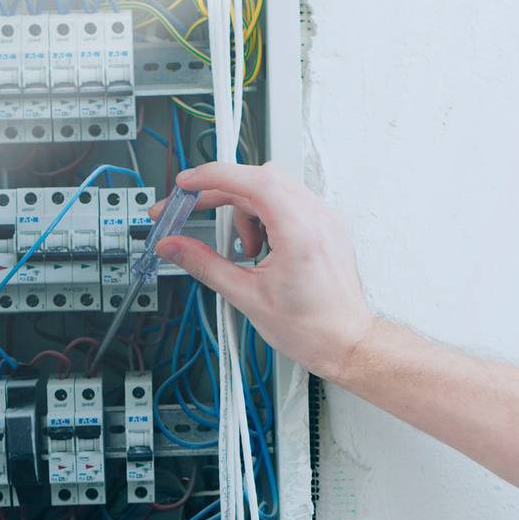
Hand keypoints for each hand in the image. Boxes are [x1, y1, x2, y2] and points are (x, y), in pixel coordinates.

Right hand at [159, 161, 378, 382]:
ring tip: (245, 250)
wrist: (345, 342)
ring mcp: (325, 218)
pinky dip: (265, 215)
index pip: (252, 181)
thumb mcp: (246, 296)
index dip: (213, 177)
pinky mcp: (326, 224)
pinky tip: (260, 247)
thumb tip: (173, 246)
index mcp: (300, 232)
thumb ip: (204, 265)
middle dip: (222, 194)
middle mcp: (317, 217)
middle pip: (258, 179)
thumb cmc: (310, 328)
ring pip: (272, 188)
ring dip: (245, 210)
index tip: (186, 184)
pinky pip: (288, 201)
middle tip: (192, 212)